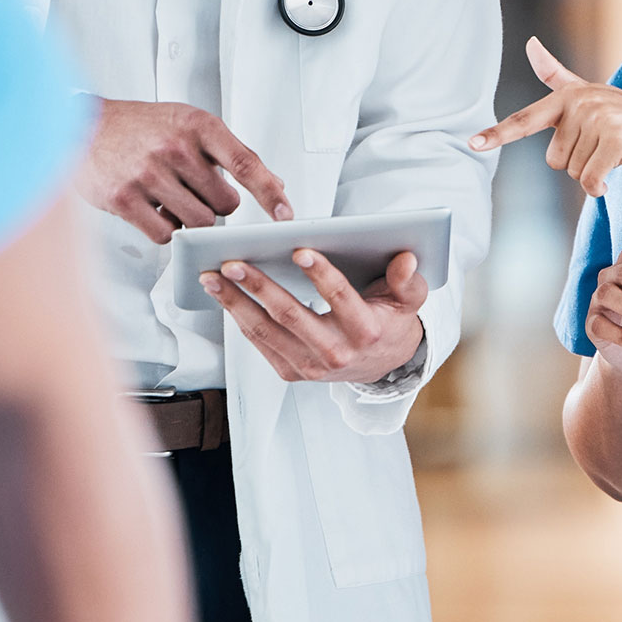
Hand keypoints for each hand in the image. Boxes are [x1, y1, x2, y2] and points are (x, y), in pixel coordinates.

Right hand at [75, 99, 292, 243]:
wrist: (82, 127)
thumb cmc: (141, 126)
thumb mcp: (190, 124)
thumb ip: (232, 153)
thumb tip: (276, 184)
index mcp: (197, 125)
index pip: (245, 164)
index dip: (270, 193)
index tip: (285, 214)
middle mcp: (174, 147)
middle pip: (225, 204)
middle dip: (217, 205)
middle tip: (197, 191)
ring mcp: (148, 174)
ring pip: (198, 223)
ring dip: (192, 218)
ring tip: (174, 198)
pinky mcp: (124, 199)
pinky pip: (166, 234)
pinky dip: (166, 229)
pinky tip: (155, 209)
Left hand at [199, 250, 427, 383]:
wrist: (382, 364)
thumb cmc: (390, 319)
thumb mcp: (409, 299)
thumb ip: (409, 279)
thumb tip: (406, 259)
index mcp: (366, 332)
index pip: (340, 298)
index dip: (320, 274)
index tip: (299, 249)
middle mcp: (335, 354)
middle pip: (291, 317)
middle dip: (259, 287)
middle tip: (233, 262)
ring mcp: (309, 367)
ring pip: (266, 332)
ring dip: (235, 303)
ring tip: (213, 277)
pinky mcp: (291, 372)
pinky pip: (259, 343)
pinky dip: (238, 318)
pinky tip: (223, 295)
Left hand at [468, 38, 621, 195]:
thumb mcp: (591, 93)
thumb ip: (556, 75)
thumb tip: (529, 43)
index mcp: (569, 96)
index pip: (526, 119)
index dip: (498, 134)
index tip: (473, 143)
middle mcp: (581, 104)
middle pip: (554, 160)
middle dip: (577, 162)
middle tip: (604, 146)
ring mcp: (600, 120)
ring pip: (573, 172)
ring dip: (593, 172)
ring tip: (615, 153)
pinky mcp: (617, 141)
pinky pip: (590, 181)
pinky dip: (599, 187)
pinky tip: (615, 174)